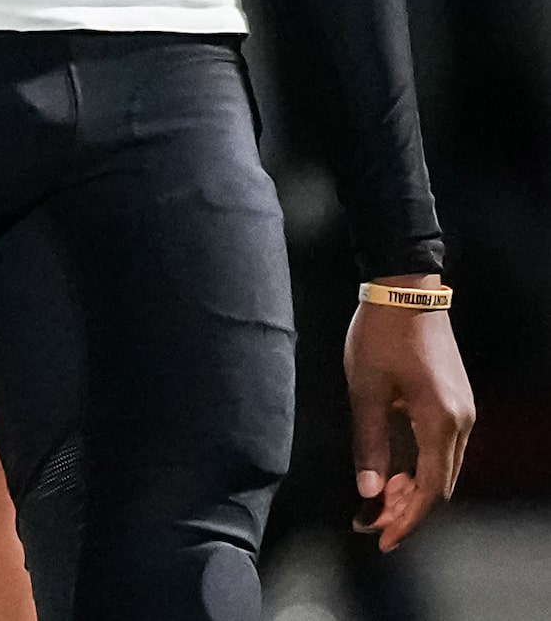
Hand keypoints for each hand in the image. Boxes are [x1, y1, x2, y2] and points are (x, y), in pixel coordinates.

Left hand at [345, 278, 474, 551]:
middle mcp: (461, 422)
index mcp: (441, 422)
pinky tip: (395, 471)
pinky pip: (443, 447)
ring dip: (414, 489)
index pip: (428, 490)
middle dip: (407, 509)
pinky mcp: (456, 399)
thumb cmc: (380, 334)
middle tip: (372, 523)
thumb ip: (370, 443)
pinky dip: (421, 466)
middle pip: (440, 484)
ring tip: (379, 502)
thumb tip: (369, 492)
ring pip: (443, 467)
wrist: (405, 289)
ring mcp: (463, 410)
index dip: (406, 519)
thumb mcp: (366, 389)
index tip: (381, 538)